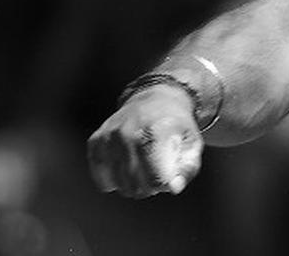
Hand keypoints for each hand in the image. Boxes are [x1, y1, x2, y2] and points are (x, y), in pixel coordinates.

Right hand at [87, 84, 203, 197]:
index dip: (166, 184)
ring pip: (120, 185)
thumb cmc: (176, 127)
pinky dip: (116, 180)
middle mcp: (128, 132)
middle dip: (151, 186)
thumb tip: (174, 188)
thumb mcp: (192, 143)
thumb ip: (188, 168)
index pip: (156, 177)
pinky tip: (127, 165)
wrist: (154, 101)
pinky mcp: (95, 142)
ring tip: (145, 167)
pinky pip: (103, 181)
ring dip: (135, 185)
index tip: (171, 176)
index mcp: (155, 131)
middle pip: (137, 185)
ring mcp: (109, 137)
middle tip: (158, 170)